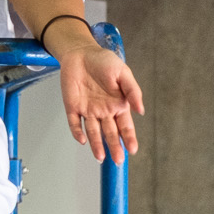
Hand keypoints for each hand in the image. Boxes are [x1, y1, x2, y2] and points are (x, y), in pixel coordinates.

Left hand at [56, 37, 144, 162]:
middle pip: (110, 133)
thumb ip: (133, 92)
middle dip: (115, 147)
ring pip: (93, 132)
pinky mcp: (72, 106)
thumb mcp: (123, 73)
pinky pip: (74, 122)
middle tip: (118, 161)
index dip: (129, 138)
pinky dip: (77, 131)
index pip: (125, 126)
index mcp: (119, 105)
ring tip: (101, 158)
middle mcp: (104, 111)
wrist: (81, 53)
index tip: (133, 150)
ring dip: (96, 145)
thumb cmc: (105, 62)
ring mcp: (88, 110)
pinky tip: (82, 140)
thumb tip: (141, 110)